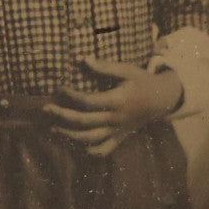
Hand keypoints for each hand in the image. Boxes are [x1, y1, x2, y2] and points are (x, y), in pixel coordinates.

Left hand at [44, 57, 182, 156]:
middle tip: (46, 108)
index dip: (70, 95)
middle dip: (62, 115)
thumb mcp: (127, 70)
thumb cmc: (142, 81)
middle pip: (84, 122)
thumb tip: (81, 58)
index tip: (58, 86)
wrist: (162, 100)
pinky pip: (103, 150)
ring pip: (90, 139)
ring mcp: (118, 131)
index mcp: (118, 101)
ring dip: (69, 135)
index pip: (88, 101)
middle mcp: (116, 119)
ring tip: (52, 128)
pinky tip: (76, 144)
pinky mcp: (119, 137)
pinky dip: (89, 150)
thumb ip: (104, 66)